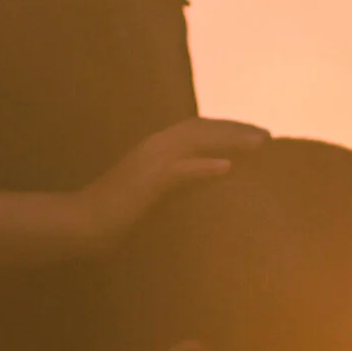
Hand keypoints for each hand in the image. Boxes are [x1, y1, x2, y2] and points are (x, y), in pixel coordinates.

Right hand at [74, 119, 267, 246]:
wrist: (85, 223)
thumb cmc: (122, 212)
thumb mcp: (164, 192)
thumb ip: (192, 179)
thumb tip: (226, 171)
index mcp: (156, 146)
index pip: (198, 128)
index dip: (228, 127)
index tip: (255, 133)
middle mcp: (154, 146)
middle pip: (201, 128)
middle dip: (235, 129)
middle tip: (266, 135)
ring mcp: (149, 161)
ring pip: (194, 142)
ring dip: (229, 141)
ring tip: (258, 144)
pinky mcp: (145, 182)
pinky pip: (179, 171)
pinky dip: (204, 168)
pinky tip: (228, 169)